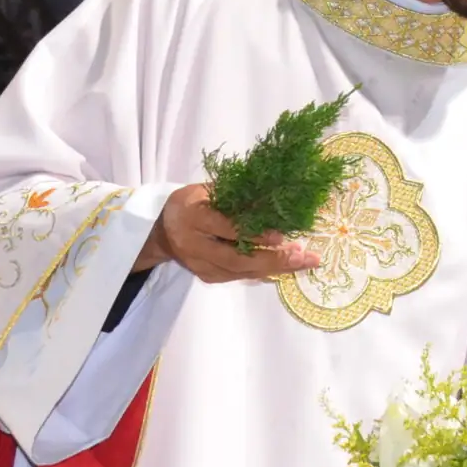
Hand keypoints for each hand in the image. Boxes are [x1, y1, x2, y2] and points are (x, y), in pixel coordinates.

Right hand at [135, 183, 318, 283]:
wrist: (163, 231)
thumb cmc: (190, 203)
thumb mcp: (207, 190)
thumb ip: (235, 196)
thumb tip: (274, 197)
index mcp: (193, 217)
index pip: (226, 229)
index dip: (254, 234)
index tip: (281, 236)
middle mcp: (195, 246)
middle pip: (236, 258)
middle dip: (273, 259)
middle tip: (303, 257)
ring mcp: (201, 265)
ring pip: (241, 271)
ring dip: (275, 268)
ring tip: (303, 262)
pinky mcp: (208, 277)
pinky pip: (240, 276)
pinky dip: (264, 271)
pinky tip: (287, 266)